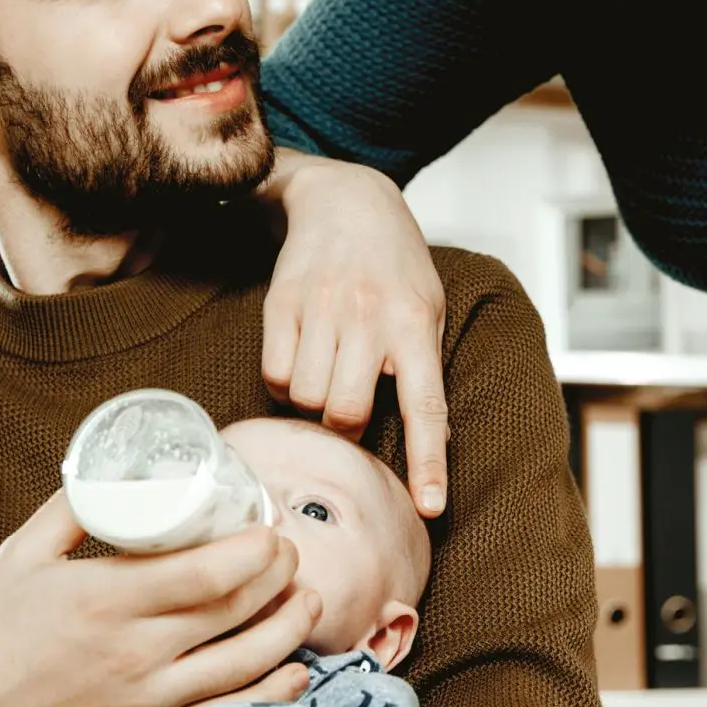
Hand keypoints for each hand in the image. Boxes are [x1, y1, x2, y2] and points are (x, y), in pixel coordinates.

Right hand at [0, 494, 320, 706]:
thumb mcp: (22, 553)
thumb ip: (76, 506)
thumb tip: (120, 465)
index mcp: (105, 600)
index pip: (208, 573)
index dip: (257, 550)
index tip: (270, 528)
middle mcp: (133, 653)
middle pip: (236, 612)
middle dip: (280, 577)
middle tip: (291, 553)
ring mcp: (143, 701)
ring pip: (243, 666)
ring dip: (288, 629)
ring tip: (308, 599)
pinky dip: (269, 697)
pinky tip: (294, 672)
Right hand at [260, 151, 449, 515]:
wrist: (346, 199)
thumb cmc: (395, 266)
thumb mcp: (428, 309)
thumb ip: (425, 368)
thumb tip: (430, 442)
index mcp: (415, 324)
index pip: (426, 405)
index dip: (427, 462)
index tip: (429, 507)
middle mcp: (369, 317)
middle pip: (346, 412)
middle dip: (345, 426)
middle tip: (348, 407)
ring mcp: (322, 308)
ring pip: (306, 398)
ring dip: (312, 403)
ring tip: (326, 372)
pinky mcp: (281, 304)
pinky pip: (275, 375)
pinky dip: (285, 382)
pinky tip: (301, 358)